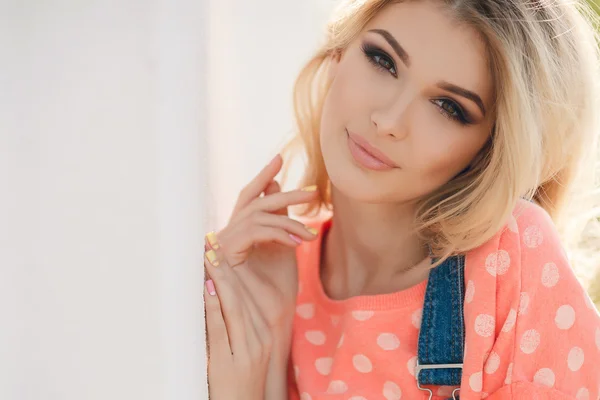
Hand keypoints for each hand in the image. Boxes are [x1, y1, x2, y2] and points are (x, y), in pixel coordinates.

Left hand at [204, 244, 270, 399]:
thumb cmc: (237, 384)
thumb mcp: (241, 353)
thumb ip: (231, 327)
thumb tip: (214, 296)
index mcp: (261, 334)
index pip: (246, 295)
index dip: (231, 270)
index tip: (218, 248)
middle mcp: (259, 339)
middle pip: (241, 295)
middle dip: (226, 266)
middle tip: (211, 241)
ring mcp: (249, 350)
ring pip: (235, 306)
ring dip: (220, 277)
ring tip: (208, 255)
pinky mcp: (235, 363)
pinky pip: (223, 328)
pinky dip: (214, 305)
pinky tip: (207, 286)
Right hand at [205, 154, 318, 331]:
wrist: (268, 322)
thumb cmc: (275, 290)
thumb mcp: (282, 248)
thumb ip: (279, 219)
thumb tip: (278, 187)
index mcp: (239, 232)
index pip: (249, 197)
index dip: (263, 177)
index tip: (280, 159)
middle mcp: (226, 234)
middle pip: (253, 201)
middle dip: (283, 193)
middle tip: (311, 191)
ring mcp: (222, 243)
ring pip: (257, 215)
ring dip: (287, 220)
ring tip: (309, 234)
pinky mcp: (225, 253)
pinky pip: (254, 230)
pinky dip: (277, 232)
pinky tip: (296, 241)